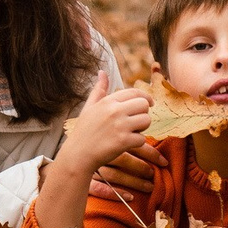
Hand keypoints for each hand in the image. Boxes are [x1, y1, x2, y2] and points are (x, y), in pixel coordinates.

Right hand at [31, 71, 152, 227]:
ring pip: (146, 121)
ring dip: (142, 128)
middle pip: (144, 105)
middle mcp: (115, 111)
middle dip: (143, 113)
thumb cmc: (84, 131)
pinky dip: (136, 143)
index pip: (135, 92)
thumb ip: (99, 90)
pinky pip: (142, 138)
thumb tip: (102, 72)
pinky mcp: (124, 141)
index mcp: (107, 101)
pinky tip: (126, 144)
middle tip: (135, 122)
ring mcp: (120, 126)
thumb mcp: (89, 107)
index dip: (145, 98)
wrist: (78, 155)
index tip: (148, 104)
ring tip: (130, 132)